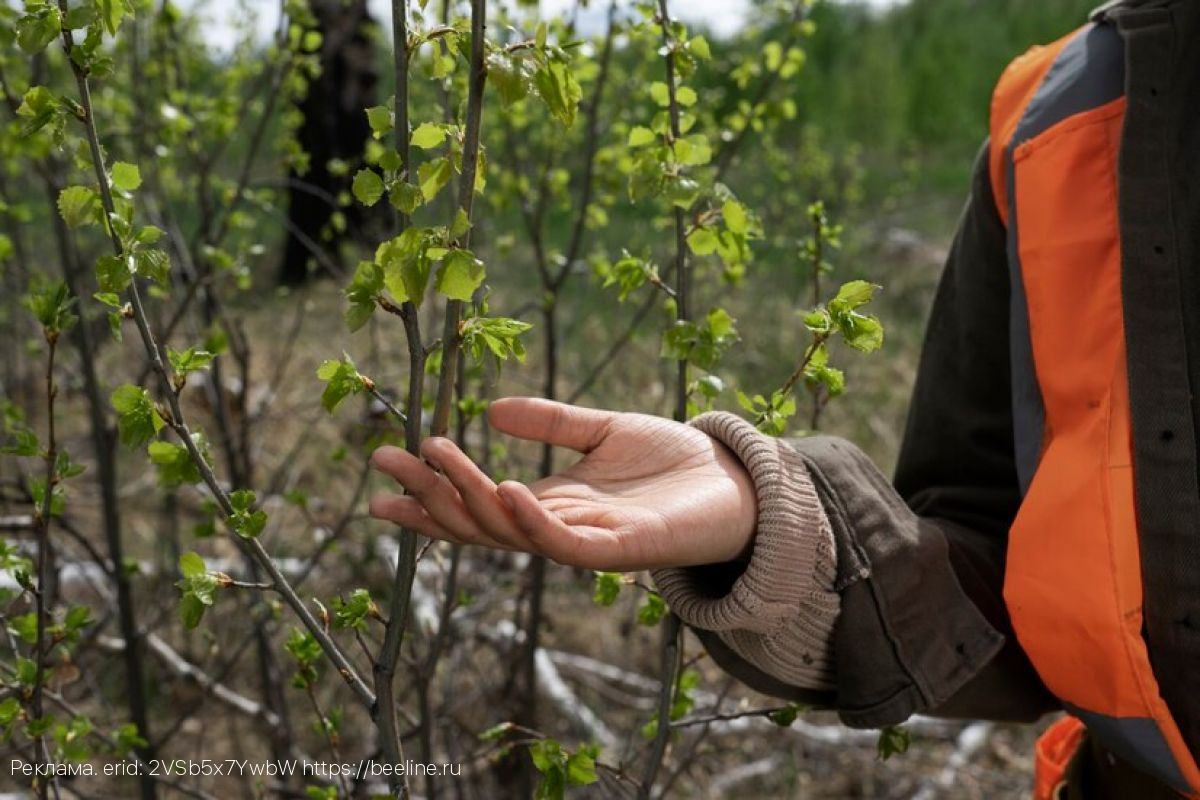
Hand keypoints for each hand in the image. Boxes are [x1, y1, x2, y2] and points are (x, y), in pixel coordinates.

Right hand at [368, 397, 756, 570]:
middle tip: (383, 460)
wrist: (737, 483)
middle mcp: (558, 528)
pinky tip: (504, 487)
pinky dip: (532, 520)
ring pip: (510, 533)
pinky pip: (565, 544)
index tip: (384, 465)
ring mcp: (586, 543)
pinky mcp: (620, 551)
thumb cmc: (674, 462)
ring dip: (468, 499)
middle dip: (429, 495)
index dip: (429, 489)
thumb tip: (492, 409)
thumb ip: (552, 422)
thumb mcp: (603, 429)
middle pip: (477, 522)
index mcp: (550, 503)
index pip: (475, 503)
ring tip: (434, 457)